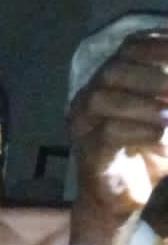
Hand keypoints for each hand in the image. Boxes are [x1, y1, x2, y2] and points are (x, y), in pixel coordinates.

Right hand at [69, 31, 167, 236]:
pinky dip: (140, 130)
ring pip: (103, 99)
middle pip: (113, 70)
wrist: (123, 198)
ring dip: (145, 103)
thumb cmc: (150, 152)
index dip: (159, 46)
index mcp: (111, 81)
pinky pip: (107, 134)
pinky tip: (162, 133)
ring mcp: (83, 125)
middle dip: (154, 76)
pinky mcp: (87, 153)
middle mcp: (90, 97)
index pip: (129, 47)